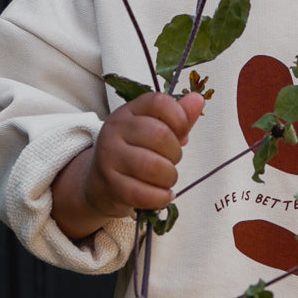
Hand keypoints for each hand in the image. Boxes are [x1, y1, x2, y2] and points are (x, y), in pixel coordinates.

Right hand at [52, 92, 204, 238]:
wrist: (99, 182)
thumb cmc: (134, 152)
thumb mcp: (153, 129)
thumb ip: (178, 117)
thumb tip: (198, 99)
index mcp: (129, 111)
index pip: (159, 102)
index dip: (179, 118)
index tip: (181, 134)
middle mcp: (115, 129)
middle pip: (159, 135)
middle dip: (175, 153)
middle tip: (172, 161)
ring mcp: (110, 156)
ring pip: (152, 166)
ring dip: (169, 177)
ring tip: (166, 179)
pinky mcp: (109, 184)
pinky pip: (143, 193)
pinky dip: (160, 197)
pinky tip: (162, 195)